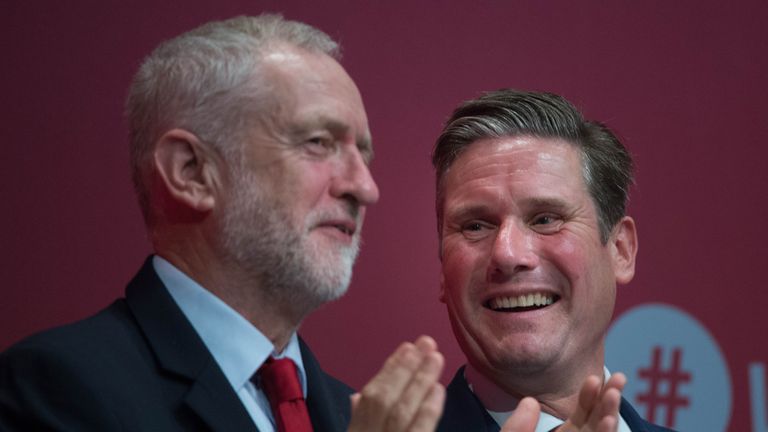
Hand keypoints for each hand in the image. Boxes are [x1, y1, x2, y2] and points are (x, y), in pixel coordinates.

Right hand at [347, 336, 444, 431]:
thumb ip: (358, 419)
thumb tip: (356, 397)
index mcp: (356, 431)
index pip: (370, 396)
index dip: (389, 369)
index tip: (406, 347)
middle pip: (384, 399)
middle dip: (405, 368)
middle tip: (426, 343)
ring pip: (401, 411)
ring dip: (418, 381)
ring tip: (435, 357)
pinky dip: (428, 410)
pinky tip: (438, 389)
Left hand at [501, 373, 626, 431]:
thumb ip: (516, 429)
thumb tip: (530, 402)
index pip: (579, 418)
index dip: (587, 398)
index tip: (593, 378)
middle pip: (595, 426)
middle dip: (608, 403)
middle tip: (620, 378)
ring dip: (609, 417)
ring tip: (614, 395)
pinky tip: (608, 421)